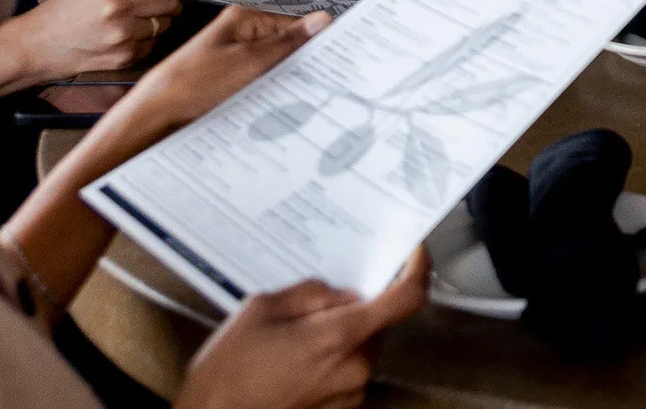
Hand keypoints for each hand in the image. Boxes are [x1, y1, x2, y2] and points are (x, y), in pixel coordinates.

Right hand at [14, 0, 213, 80]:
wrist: (39, 44)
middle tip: (148, 2)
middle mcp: (121, 6)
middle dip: (167, 1)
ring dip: (155, 21)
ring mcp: (123, 34)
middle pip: (172, 2)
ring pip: (164, 24)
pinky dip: (144, 39)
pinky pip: (152, 44)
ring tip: (128, 19)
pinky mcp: (123, 56)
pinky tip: (122, 36)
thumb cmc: (67, 6)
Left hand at [102, 6, 326, 150]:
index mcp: (242, 19)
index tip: (330, 60)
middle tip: (312, 82)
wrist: (155, 116)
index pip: (293, 25)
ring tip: (288, 94)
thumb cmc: (193, 85)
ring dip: (281, 80)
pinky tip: (269, 103)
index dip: (312, 43)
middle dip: (297, 63)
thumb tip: (322, 20)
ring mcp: (230, 58)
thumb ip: (288, 42)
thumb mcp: (250, 62)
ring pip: (271, 67)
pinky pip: (256, 82)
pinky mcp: (225, 80)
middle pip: (282, 46)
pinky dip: (265, 92)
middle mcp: (236, 34)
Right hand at [178, 249, 426, 408]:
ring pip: (362, 344)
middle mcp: (355, 368)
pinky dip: (332, 356)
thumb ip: (313, 293)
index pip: (406, 298)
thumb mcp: (263, 310)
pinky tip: (294, 359)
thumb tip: (344, 291)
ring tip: (292, 337)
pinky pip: (348, 369)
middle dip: (356, 305)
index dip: (417, 269)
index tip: (414, 252)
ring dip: (341, 333)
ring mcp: (350, 394)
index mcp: (340, 337)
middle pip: (378, 321)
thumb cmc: (228, 373)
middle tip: (316, 302)